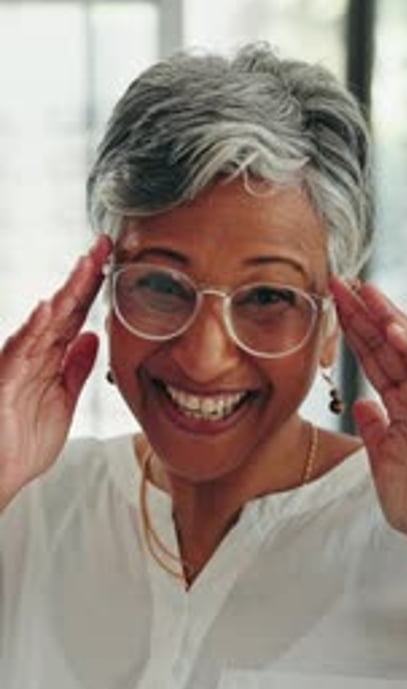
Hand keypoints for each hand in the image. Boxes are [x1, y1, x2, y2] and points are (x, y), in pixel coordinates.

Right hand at [0, 235, 111, 507]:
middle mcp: (34, 355)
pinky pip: (19, 350)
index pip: (76, 316)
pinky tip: (49, 309)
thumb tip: (93, 336)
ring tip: (85, 266)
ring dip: (66, 293)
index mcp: (51, 359)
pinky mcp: (5, 380)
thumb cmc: (22, 443)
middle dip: (84, 277)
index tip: (113, 261)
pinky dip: (34, 328)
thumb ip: (76, 368)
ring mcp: (18, 365)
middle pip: (64, 309)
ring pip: (45, 322)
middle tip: (104, 246)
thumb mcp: (63, 401)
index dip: (94, 289)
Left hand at [331, 277, 406, 549]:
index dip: (353, 332)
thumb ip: (373, 426)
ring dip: (387, 318)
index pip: (374, 359)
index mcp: (403, 404)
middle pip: (388, 346)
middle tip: (339, 281)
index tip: (331, 305)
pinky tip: (393, 327)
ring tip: (364, 291)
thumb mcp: (382, 456)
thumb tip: (359, 403)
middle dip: (363, 314)